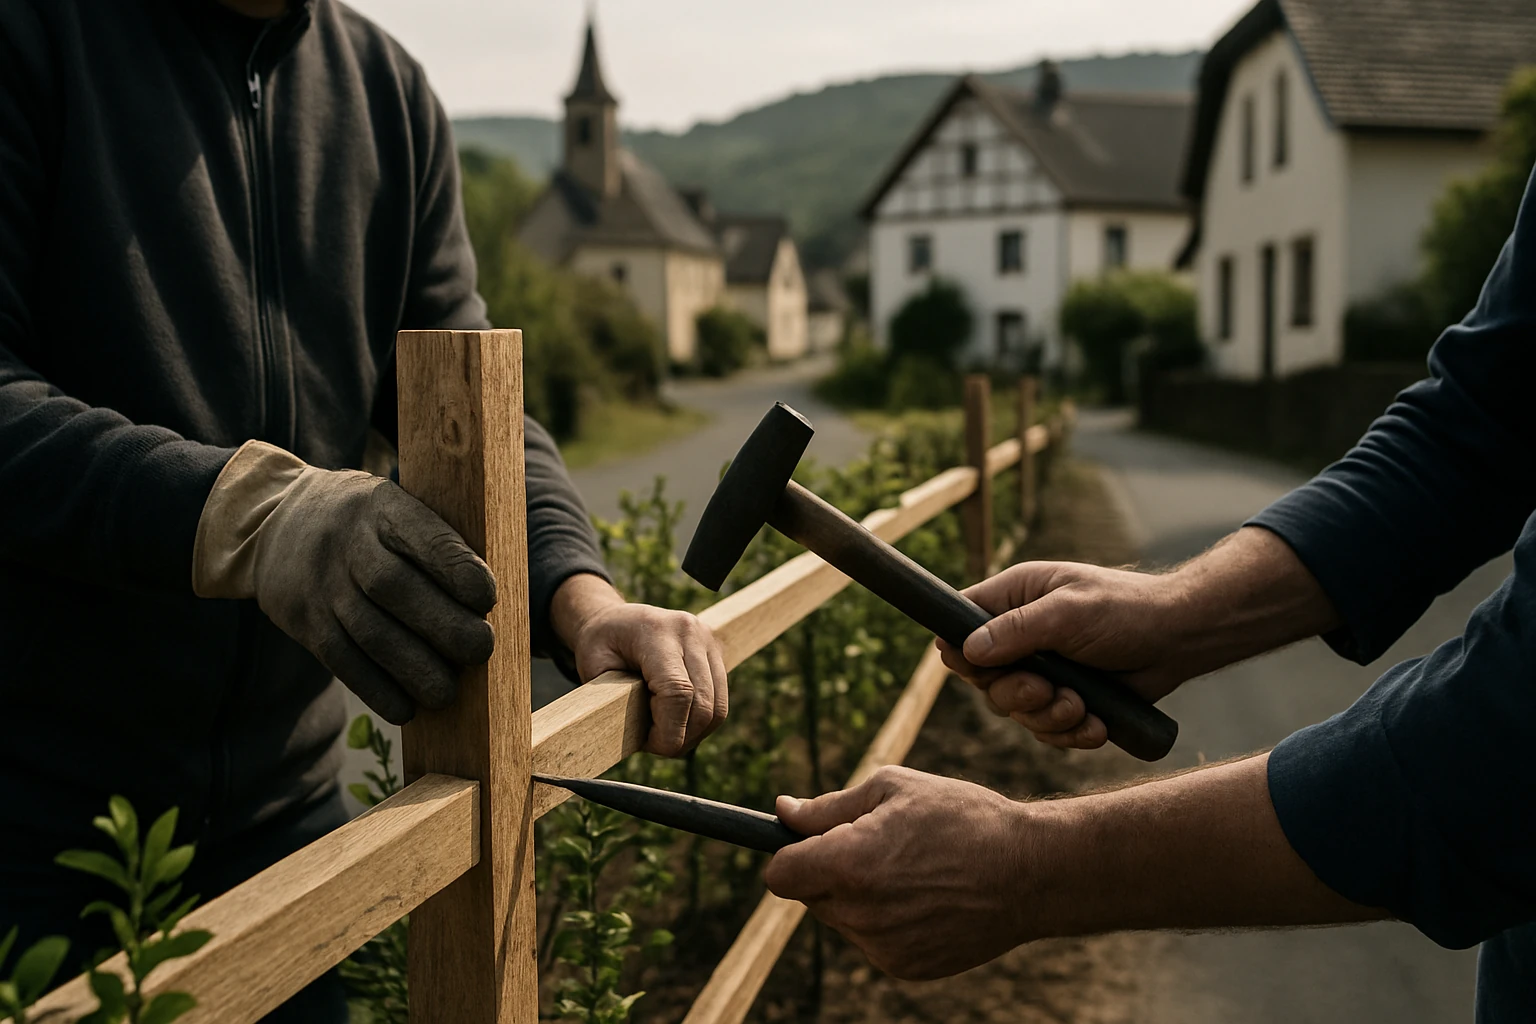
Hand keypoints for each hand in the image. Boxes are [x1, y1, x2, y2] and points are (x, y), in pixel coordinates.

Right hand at [194, 442, 495, 725]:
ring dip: (413, 668)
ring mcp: (321, 583)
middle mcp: (347, 542)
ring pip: (368, 631)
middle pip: (393, 586)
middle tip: (480, 649)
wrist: (277, 524)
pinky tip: (406, 708)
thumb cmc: (368, 526)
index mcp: (383, 507)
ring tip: (447, 692)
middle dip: (442, 624)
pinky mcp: (303, 621)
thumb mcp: (397, 508)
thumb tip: (490, 605)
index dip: (455, 567)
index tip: (488, 597)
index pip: (421, 533)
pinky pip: (341, 660)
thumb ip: (437, 541)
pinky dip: (376, 689)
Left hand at [554, 575, 727, 755]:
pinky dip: (701, 722)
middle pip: (703, 704)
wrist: (618, 618)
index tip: (648, 744)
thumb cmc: (601, 643)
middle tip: (654, 745)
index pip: (678, 692)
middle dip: (681, 738)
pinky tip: (677, 724)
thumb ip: (614, 696)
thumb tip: (640, 735)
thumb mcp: (593, 665)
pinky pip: (720, 702)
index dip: (668, 731)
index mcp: (658, 633)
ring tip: (665, 736)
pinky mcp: (717, 653)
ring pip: (717, 708)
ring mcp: (709, 642)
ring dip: (694, 734)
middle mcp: (692, 633)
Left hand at [766, 766, 1031, 979]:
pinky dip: (887, 922)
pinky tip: (925, 898)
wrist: (1029, 871)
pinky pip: (873, 942)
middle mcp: (859, 913)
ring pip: (842, 919)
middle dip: (828, 871)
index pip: (780, 875)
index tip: (808, 843)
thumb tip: (782, 810)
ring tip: (910, 870)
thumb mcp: (893, 789)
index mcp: (849, 863)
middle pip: (810, 896)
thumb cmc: (962, 817)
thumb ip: (827, 806)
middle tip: (877, 846)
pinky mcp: (904, 968)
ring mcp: (882, 947)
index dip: (789, 855)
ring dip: (858, 897)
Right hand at [937, 561, 1187, 748]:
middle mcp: (1021, 634)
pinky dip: (1069, 732)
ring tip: (1080, 707)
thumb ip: (1016, 630)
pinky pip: (1046, 729)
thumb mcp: (1069, 612)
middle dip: (1016, 694)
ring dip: (1047, 716)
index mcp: (1015, 598)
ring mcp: (1043, 670)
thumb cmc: (1126, 610)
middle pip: (984, 679)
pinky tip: (1096, 724)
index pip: (961, 623)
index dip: (962, 652)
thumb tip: (966, 650)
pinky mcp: (1066, 699)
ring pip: (1015, 710)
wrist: (1180, 640)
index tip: (981, 670)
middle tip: (1047, 690)